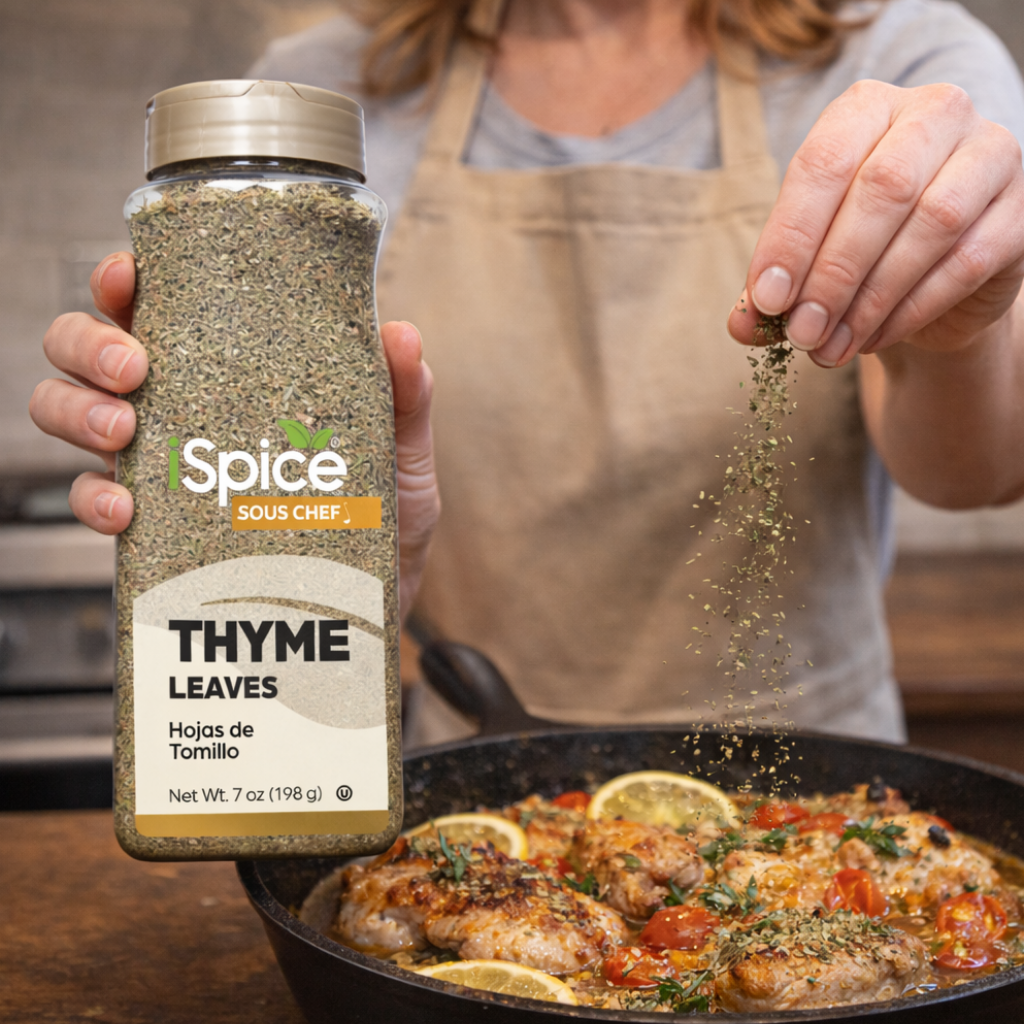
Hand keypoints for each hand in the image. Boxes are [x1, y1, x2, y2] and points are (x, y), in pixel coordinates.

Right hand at [29, 252, 439, 618]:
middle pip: (90, 352)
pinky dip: (94, 499)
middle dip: (90, 345)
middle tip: (135, 370)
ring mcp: (165, 468)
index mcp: (234, 373)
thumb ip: (406, 396)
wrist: (377, 604)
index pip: (160, 309)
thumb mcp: (402, 453)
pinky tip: (125, 509)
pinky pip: (95, 502)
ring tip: (126, 431)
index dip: (125, 284)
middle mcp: (185, 411)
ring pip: (70, 413)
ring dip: (78, 411)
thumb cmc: (385, 518)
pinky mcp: (159, 530)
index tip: (128, 279)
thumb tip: (402, 335)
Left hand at [728, 81, 1023, 363]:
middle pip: (882, 188)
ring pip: (931, 222)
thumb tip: (745, 323)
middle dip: (832, 272)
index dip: (791, 235)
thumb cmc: (855, 255)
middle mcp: (935, 113)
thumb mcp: (804, 262)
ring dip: (871, 297)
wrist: (928, 286)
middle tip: (801, 331)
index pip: (823, 162)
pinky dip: (912, 308)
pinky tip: (874, 338)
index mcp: (866, 109)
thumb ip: (771, 286)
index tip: (768, 299)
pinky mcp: (1021, 211)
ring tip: (831, 346)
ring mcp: (990, 154)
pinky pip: (968, 260)